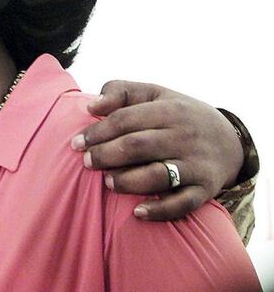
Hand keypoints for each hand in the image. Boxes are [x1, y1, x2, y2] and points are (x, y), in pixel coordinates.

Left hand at [70, 80, 242, 220]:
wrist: (228, 138)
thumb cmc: (176, 114)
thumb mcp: (153, 93)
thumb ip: (120, 91)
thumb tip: (91, 106)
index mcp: (169, 110)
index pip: (126, 120)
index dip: (97, 132)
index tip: (76, 143)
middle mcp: (184, 136)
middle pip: (138, 146)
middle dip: (106, 155)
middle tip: (86, 162)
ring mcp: (195, 164)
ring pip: (158, 175)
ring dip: (128, 181)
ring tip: (108, 182)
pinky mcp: (205, 189)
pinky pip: (183, 204)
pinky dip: (160, 210)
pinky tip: (137, 212)